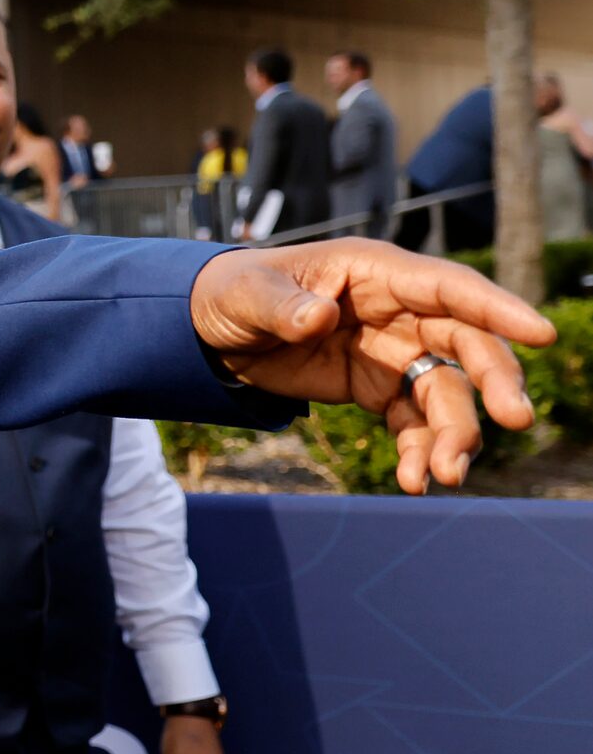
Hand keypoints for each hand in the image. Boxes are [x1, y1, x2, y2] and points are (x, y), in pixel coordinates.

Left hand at [189, 241, 553, 491]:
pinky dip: (419, 450)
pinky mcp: (378, 388)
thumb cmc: (233, 293)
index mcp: (374, 272)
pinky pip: (413, 422)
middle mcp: (397, 310)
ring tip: (446, 475)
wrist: (212, 331)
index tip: (541, 334)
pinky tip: (413, 480)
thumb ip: (281, 305)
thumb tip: (316, 318)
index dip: (496, 308)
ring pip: (445, 392)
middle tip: (515, 420)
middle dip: (494, 381)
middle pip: (465, 343)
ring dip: (454, 433)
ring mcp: (393, 352)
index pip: (448, 287)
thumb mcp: (246, 293)